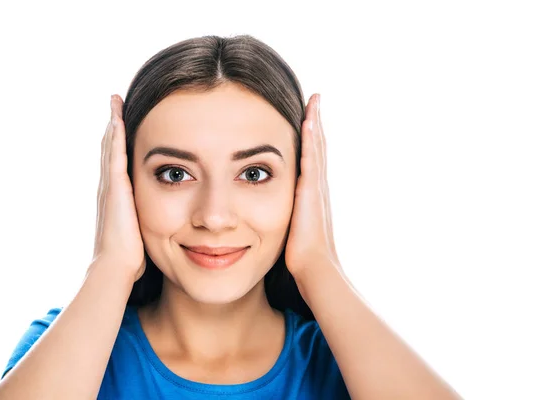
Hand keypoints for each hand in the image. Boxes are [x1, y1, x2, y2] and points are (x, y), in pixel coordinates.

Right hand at [91, 95, 144, 281]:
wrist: (116, 266)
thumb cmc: (131, 256)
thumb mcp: (142, 232)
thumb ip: (145, 222)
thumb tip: (164, 225)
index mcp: (116, 197)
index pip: (117, 162)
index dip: (118, 142)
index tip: (121, 123)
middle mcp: (109, 187)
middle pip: (109, 148)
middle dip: (112, 125)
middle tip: (114, 102)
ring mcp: (109, 186)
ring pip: (109, 147)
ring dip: (112, 123)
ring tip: (114, 101)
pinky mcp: (114, 188)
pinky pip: (114, 155)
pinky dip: (114, 135)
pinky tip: (116, 118)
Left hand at [285, 94, 339, 279]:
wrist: (315, 269)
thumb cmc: (303, 258)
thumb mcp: (294, 232)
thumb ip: (291, 220)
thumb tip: (285, 220)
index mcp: (313, 195)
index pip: (313, 160)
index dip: (312, 139)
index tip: (309, 119)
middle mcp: (318, 188)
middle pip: (318, 148)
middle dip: (316, 123)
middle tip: (315, 100)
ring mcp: (317, 188)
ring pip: (317, 149)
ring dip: (315, 124)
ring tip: (314, 102)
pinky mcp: (311, 192)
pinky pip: (311, 160)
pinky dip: (311, 140)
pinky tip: (308, 121)